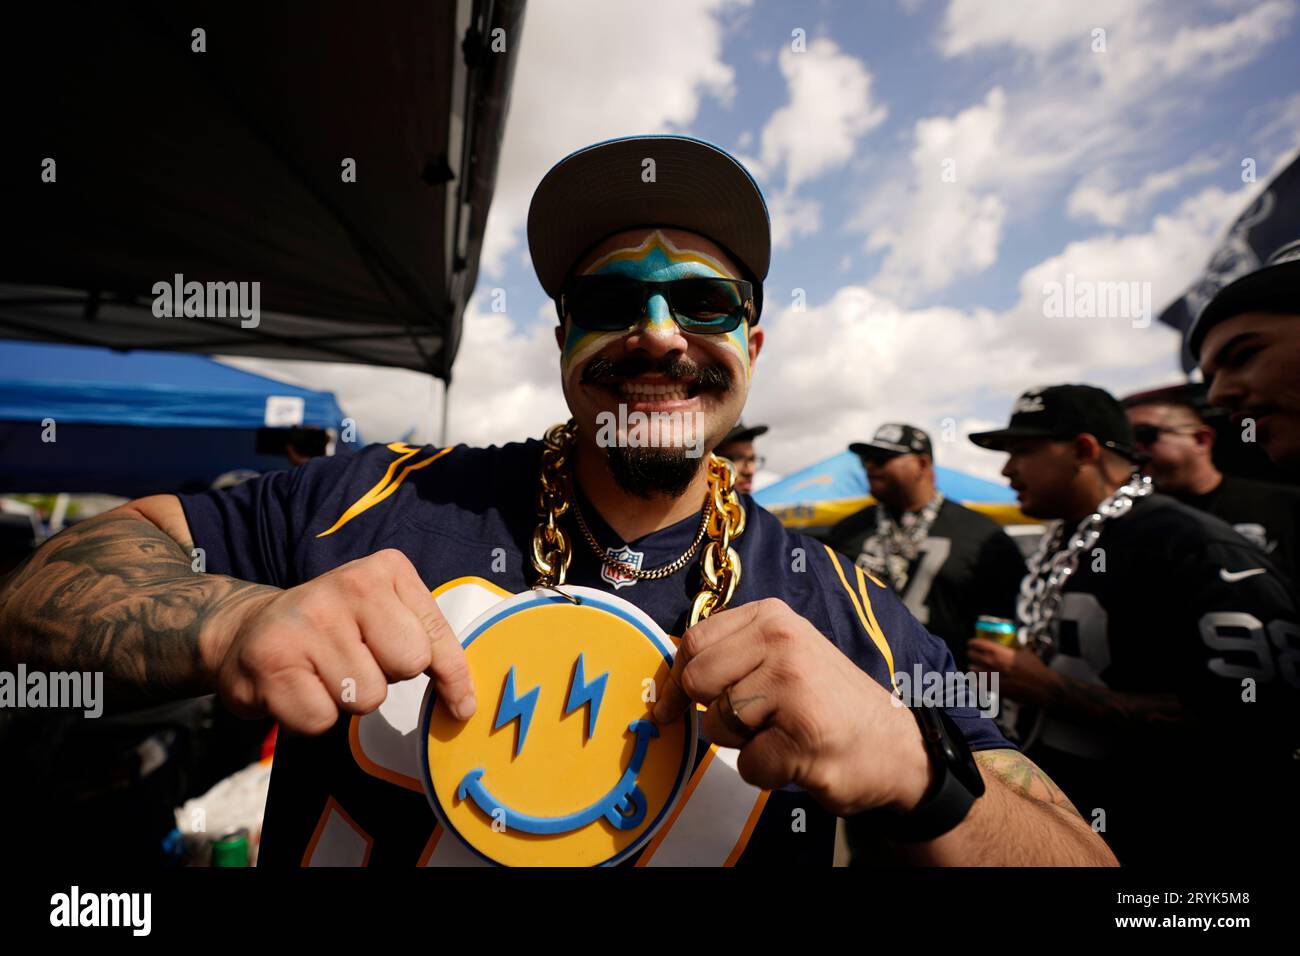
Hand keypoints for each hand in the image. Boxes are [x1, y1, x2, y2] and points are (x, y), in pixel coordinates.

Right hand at [201, 549, 475, 734]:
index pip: (435, 635)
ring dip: (347, 699)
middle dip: (387, 677)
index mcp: (386, 569)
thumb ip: (427, 644)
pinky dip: (312, 717)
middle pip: (408, 663)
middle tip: (354, 660)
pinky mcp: (272, 660)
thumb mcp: (385, 617)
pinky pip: (322, 719)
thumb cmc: (333, 632)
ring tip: (321, 672)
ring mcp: (308, 620)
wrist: (246, 632)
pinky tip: (297, 687)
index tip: (461, 705)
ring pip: (367, 697)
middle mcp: (348, 584)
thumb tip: (464, 704)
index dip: (453, 677)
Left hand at [652, 598, 930, 815]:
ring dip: (744, 744)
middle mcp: (782, 641)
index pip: (693, 642)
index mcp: (772, 617)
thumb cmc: (826, 703)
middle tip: (757, 718)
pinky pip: (746, 764)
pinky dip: (767, 771)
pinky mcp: (801, 736)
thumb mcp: (781, 657)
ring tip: (785, 732)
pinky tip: (799, 756)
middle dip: (715, 712)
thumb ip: (731, 656)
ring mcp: (792, 687)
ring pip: (717, 725)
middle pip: (697, 681)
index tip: (670, 707)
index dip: (677, 681)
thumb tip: (667, 681)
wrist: (895, 747)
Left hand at [967, 638, 1054, 704]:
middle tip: (972, 655)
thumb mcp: (1026, 652)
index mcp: (998, 652)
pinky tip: (978, 682)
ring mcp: (991, 676)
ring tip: (974, 668)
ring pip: (972, 670)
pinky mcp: (993, 689)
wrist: (1041, 687)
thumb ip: (1017, 647)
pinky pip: (977, 685)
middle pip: (971, 655)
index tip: (972, 643)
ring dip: (973, 668)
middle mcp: (991, 663)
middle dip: (971, 654)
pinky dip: (976, 683)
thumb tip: (1016, 643)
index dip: (973, 643)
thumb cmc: (1035, 669)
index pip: (978, 643)